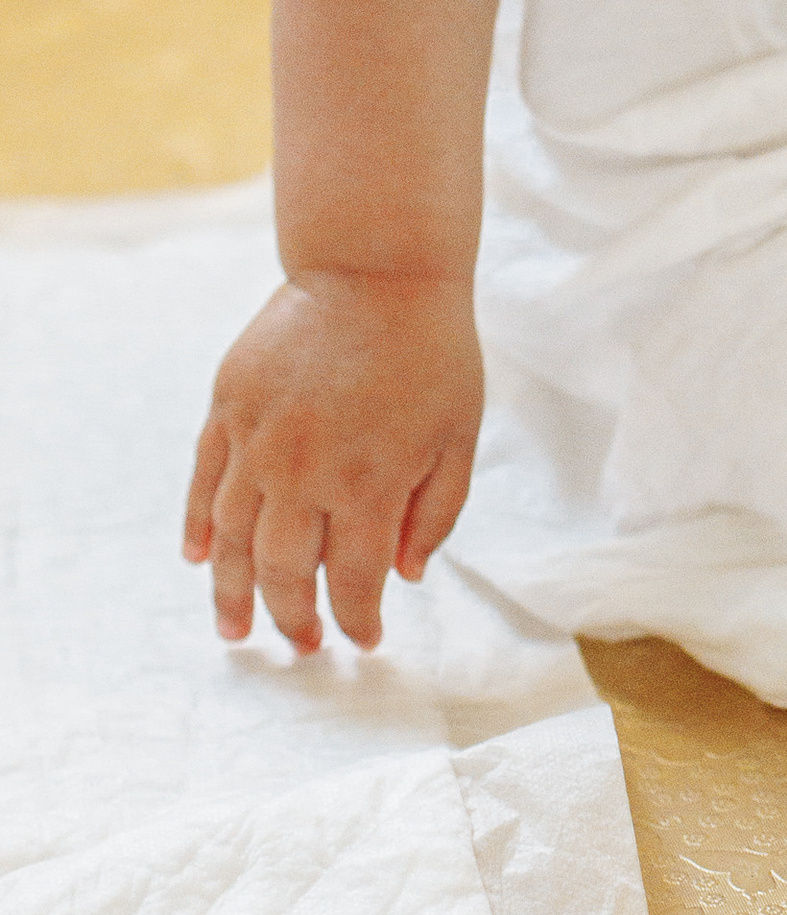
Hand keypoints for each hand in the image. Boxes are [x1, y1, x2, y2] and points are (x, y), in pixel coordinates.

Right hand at [183, 271, 482, 652]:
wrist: (377, 268)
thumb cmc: (432, 354)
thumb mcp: (459, 436)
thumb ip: (435, 513)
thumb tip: (404, 577)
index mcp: (367, 484)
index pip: (351, 581)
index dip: (356, 620)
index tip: (362, 640)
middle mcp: (303, 471)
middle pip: (283, 571)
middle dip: (292, 619)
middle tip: (301, 645)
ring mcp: (258, 440)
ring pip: (232, 539)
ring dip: (230, 592)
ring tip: (234, 629)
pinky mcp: (230, 407)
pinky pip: (205, 481)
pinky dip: (199, 526)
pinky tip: (199, 559)